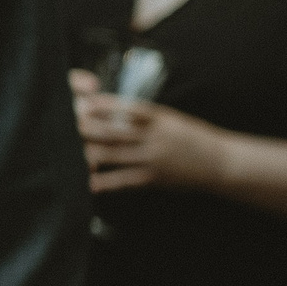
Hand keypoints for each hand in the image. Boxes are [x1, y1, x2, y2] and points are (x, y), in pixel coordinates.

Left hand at [70, 68, 231, 194]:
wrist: (220, 163)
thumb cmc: (193, 138)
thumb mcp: (172, 120)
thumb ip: (146, 117)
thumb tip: (117, 112)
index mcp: (159, 119)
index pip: (127, 109)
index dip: (105, 106)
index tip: (85, 102)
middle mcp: (154, 137)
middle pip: (114, 131)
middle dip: (89, 129)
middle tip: (66, 125)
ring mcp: (152, 159)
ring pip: (115, 155)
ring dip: (89, 153)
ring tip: (67, 151)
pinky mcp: (153, 178)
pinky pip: (124, 180)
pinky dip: (105, 181)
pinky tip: (88, 183)